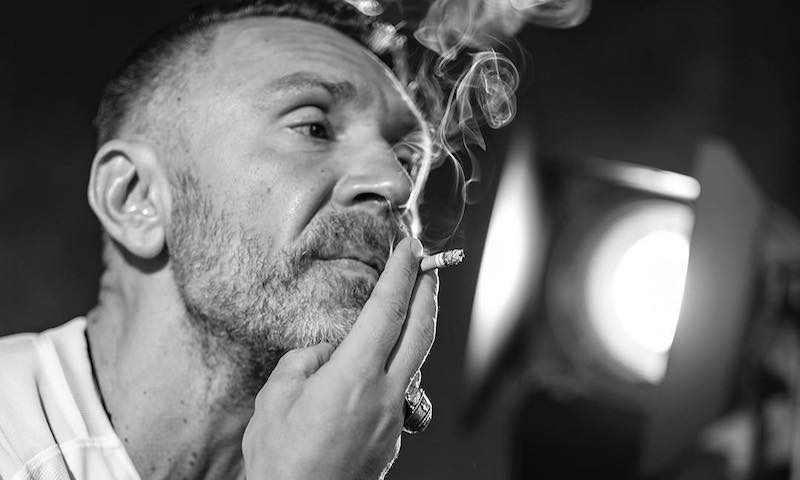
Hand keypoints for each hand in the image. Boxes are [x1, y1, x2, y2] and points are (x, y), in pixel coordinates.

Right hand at [242, 237, 438, 479]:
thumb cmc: (282, 462)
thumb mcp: (277, 398)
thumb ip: (304, 362)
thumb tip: (326, 351)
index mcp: (355, 377)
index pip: (388, 311)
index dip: (402, 274)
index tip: (410, 250)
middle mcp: (384, 394)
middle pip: (420, 331)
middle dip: (427, 292)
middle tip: (428, 266)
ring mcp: (393, 418)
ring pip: (416, 360)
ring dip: (419, 326)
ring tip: (414, 304)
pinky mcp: (393, 438)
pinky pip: (401, 389)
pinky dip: (399, 363)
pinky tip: (383, 360)